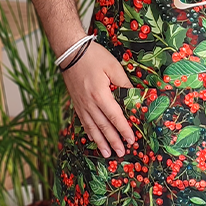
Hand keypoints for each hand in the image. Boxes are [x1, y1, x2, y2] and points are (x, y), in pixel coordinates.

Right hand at [63, 42, 135, 157]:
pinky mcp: (76, 102)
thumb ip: (123, 83)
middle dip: (113, 140)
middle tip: (122, 152)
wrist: (70, 52)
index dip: (123, 129)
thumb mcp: (113, 66)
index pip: (115, 116)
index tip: (131, 140)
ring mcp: (81, 104)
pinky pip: (83, 121)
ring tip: (107, 153)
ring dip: (101, 141)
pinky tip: (93, 139)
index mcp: (100, 94)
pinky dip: (89, 132)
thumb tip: (135, 97)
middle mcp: (89, 103)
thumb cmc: (94, 56)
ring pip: (92, 127)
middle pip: (103, 126)